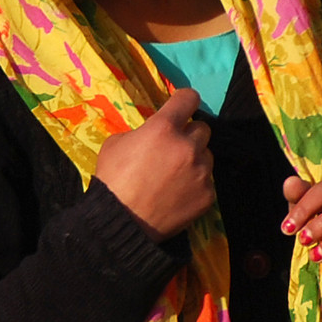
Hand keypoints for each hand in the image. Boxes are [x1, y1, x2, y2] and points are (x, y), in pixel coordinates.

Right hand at [95, 87, 214, 242]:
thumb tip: (154, 133)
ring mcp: (201, 171)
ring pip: (206, 155)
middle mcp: (188, 146)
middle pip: (202, 128)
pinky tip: (178, 194)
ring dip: (194, 160)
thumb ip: (141, 132)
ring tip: (175, 175)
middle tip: (174, 148)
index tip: (182, 105)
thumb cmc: (113, 180)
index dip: (185, 100)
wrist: (122, 222)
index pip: (189, 98)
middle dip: (189, 134)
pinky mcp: (207, 195)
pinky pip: (206, 181)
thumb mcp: (117, 143)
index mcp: (163, 128)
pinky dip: (195, 185)